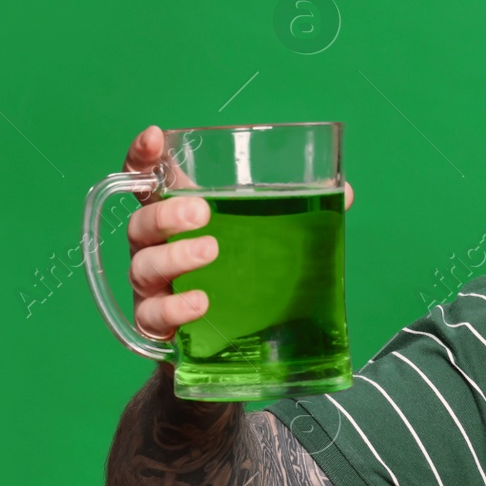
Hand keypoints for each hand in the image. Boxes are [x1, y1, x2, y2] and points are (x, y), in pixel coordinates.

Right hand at [121, 126, 354, 367]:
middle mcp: (155, 248)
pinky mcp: (155, 325)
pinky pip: (152, 315)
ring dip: (174, 256)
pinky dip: (174, 307)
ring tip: (211, 251)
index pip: (147, 180)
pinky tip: (200, 302)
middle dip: (166, 213)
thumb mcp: (263, 241)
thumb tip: (343, 192)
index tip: (156, 136)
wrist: (223, 349)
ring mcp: (151, 287)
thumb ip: (296, 214)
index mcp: (175, 217)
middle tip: (202, 211)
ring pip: (144, 266)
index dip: (143, 156)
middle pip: (142, 222)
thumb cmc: (237, 278)